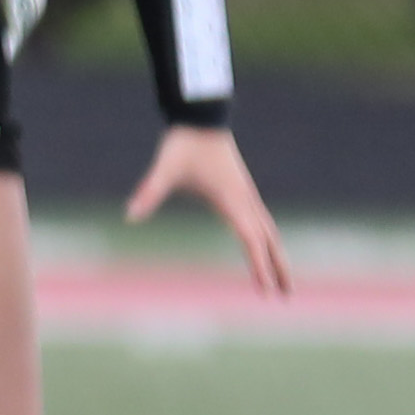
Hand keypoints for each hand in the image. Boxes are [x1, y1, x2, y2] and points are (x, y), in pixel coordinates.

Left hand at [126, 123, 290, 295]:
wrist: (201, 117)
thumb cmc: (183, 145)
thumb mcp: (164, 170)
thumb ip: (149, 193)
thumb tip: (129, 215)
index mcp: (231, 200)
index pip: (250, 240)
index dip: (259, 266)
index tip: (265, 291)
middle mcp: (245, 199)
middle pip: (268, 240)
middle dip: (278, 268)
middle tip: (286, 297)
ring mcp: (247, 194)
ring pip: (268, 230)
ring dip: (277, 254)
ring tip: (282, 280)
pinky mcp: (243, 189)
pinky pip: (261, 220)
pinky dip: (268, 239)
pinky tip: (266, 248)